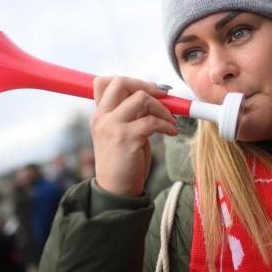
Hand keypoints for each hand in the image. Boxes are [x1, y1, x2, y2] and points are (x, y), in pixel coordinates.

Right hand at [91, 76, 177, 195]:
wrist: (116, 191)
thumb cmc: (123, 161)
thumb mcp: (120, 133)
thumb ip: (129, 114)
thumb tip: (152, 95)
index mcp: (100, 115)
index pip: (103, 82)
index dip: (129, 80)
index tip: (149, 90)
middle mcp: (102, 117)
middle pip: (121, 82)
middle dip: (147, 86)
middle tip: (163, 97)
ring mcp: (113, 127)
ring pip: (141, 98)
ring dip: (162, 107)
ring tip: (170, 120)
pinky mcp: (126, 138)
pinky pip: (153, 121)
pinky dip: (167, 124)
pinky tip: (172, 132)